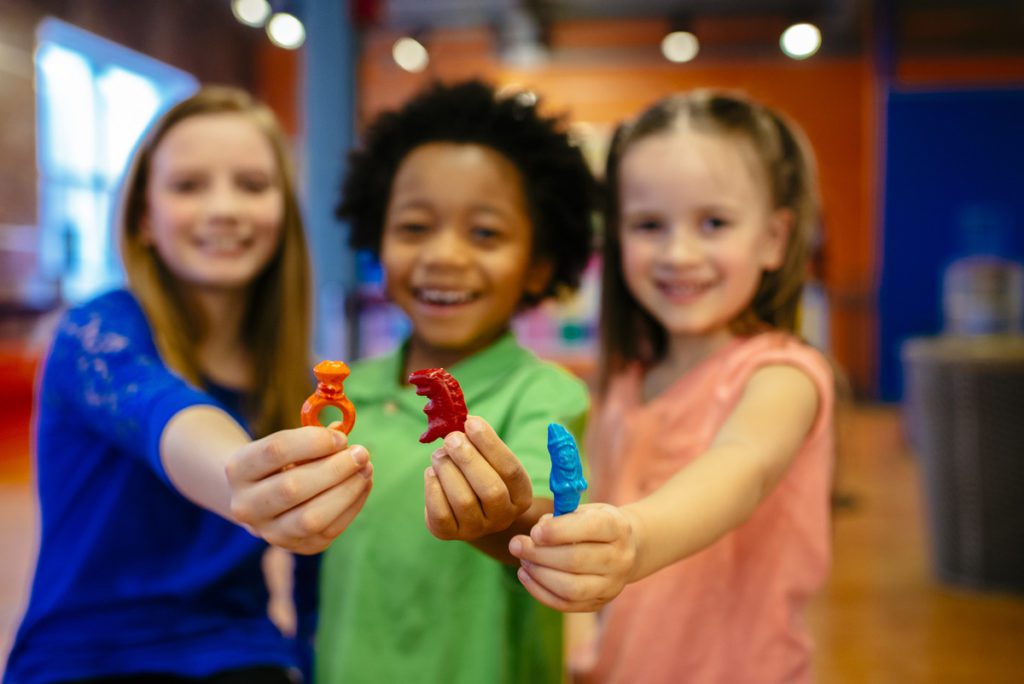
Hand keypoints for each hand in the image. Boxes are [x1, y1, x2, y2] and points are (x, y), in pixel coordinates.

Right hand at [225, 425, 372, 553]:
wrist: (263, 499)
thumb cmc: (281, 462)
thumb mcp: (287, 443)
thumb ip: (313, 436)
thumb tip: (340, 431)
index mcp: (238, 469)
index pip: (275, 451)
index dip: (314, 441)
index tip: (341, 436)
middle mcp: (246, 505)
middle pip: (292, 488)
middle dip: (335, 469)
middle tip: (361, 453)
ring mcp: (270, 532)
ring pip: (310, 518)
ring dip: (346, 491)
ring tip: (366, 469)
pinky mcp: (298, 547)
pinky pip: (330, 530)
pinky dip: (353, 505)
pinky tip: (363, 484)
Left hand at [423, 415, 532, 540]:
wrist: (465, 510)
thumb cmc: (480, 474)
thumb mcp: (489, 459)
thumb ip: (481, 442)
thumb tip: (464, 420)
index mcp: (520, 495)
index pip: (510, 470)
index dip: (490, 444)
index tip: (471, 422)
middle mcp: (503, 517)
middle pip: (490, 489)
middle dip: (468, 459)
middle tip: (451, 438)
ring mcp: (477, 529)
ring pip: (464, 500)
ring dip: (448, 470)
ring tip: (439, 454)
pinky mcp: (450, 534)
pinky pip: (441, 513)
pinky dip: (433, 488)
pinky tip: (432, 473)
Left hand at [508, 503, 639, 611]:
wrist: (626, 549)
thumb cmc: (596, 524)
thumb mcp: (585, 510)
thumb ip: (562, 516)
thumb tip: (536, 533)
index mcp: (618, 528)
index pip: (592, 528)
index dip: (559, 530)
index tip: (534, 531)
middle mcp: (620, 559)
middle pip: (576, 560)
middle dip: (539, 553)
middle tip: (516, 545)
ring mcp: (611, 585)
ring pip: (570, 588)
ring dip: (539, 574)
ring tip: (522, 560)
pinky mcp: (598, 603)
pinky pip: (565, 605)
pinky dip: (540, 591)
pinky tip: (526, 575)